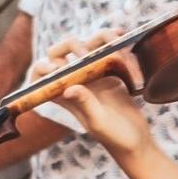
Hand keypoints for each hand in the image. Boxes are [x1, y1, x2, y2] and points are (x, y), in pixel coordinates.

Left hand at [34, 34, 153, 163]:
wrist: (136, 141)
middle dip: (72, 45)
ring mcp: (94, 75)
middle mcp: (76, 82)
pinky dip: (114, 41)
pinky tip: (122, 37)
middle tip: (87, 52)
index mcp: (65, 96)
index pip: (41, 77)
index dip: (43, 68)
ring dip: (99, 40)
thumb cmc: (114, 137)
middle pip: (62, 54)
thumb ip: (84, 104)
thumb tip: (68, 87)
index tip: (57, 67)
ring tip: (115, 41)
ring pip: (88, 46)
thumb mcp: (98, 122)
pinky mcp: (111, 73)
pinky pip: (108, 50)